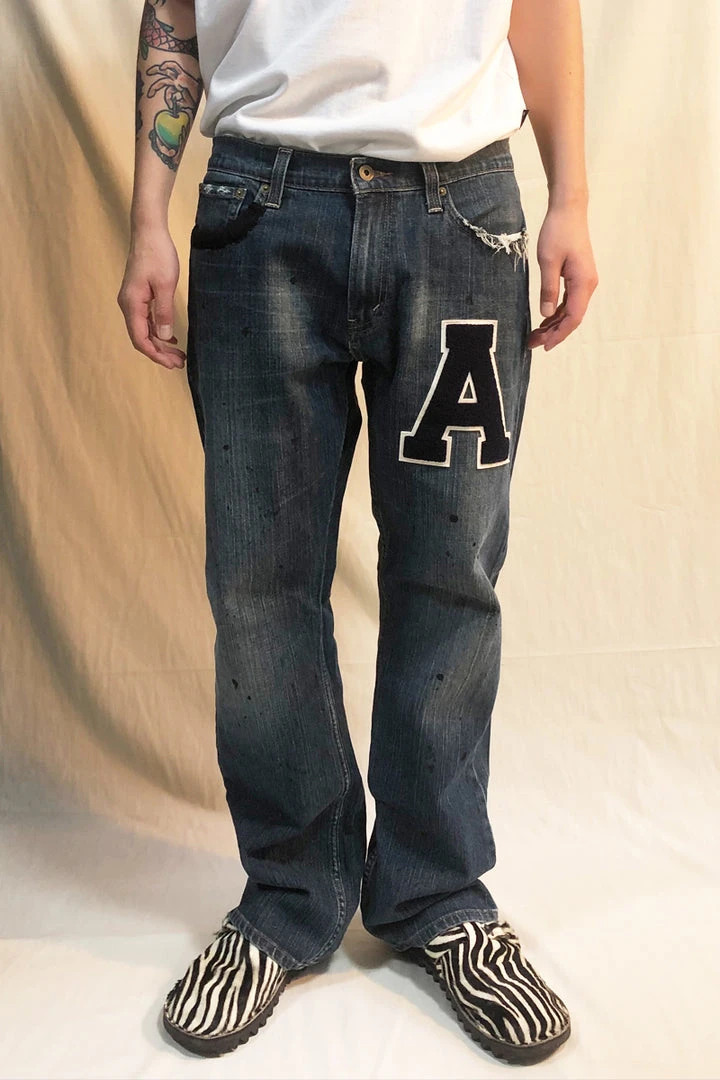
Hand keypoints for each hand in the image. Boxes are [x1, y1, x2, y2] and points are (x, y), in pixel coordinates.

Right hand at [117, 226, 185, 368]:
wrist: (149, 231)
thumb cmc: (157, 254)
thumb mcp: (165, 285)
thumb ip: (164, 313)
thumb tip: (164, 337)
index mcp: (132, 304)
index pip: (140, 339)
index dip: (155, 354)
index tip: (172, 364)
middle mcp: (128, 305)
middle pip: (141, 337)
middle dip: (160, 352)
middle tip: (180, 363)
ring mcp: (132, 300)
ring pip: (144, 329)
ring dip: (160, 343)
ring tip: (178, 354)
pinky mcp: (138, 295)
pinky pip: (146, 319)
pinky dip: (158, 331)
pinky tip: (171, 337)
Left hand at [527, 201, 598, 350]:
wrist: (568, 210)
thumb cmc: (558, 232)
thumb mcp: (548, 262)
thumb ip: (548, 289)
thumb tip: (546, 314)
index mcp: (583, 283)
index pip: (573, 318)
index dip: (559, 334)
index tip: (545, 346)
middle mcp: (588, 285)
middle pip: (572, 317)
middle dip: (554, 333)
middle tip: (533, 343)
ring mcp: (584, 281)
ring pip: (570, 310)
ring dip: (554, 324)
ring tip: (535, 335)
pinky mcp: (578, 276)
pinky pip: (569, 300)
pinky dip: (557, 312)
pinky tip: (544, 319)